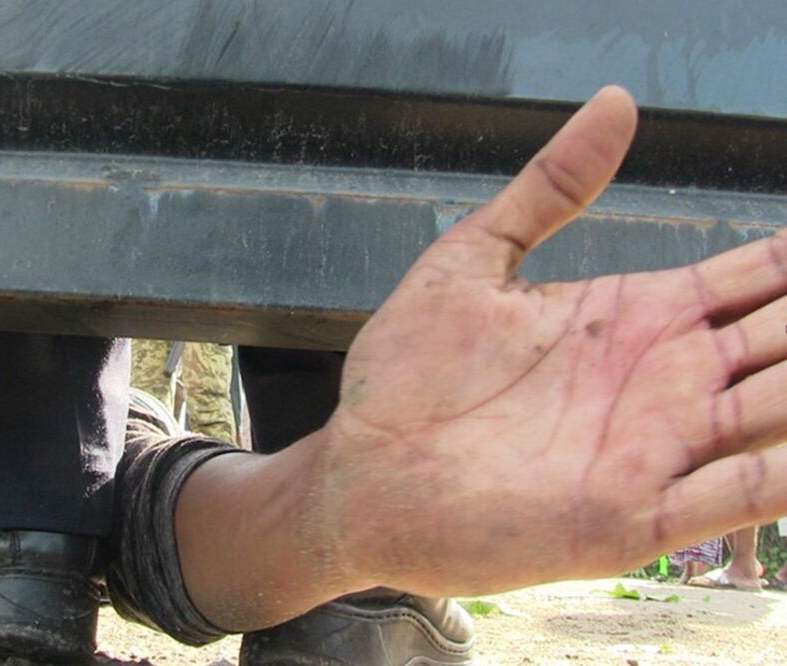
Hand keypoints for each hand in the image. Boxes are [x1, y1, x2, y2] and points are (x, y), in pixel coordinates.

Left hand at [326, 86, 786, 595]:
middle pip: (783, 341)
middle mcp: (662, 382)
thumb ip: (548, 188)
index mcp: (634, 318)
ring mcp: (655, 451)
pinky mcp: (634, 517)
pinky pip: (739, 495)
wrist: (361, 477)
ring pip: (782, 413)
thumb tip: (616, 101)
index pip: (753, 278)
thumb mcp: (472, 262)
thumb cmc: (407, 377)